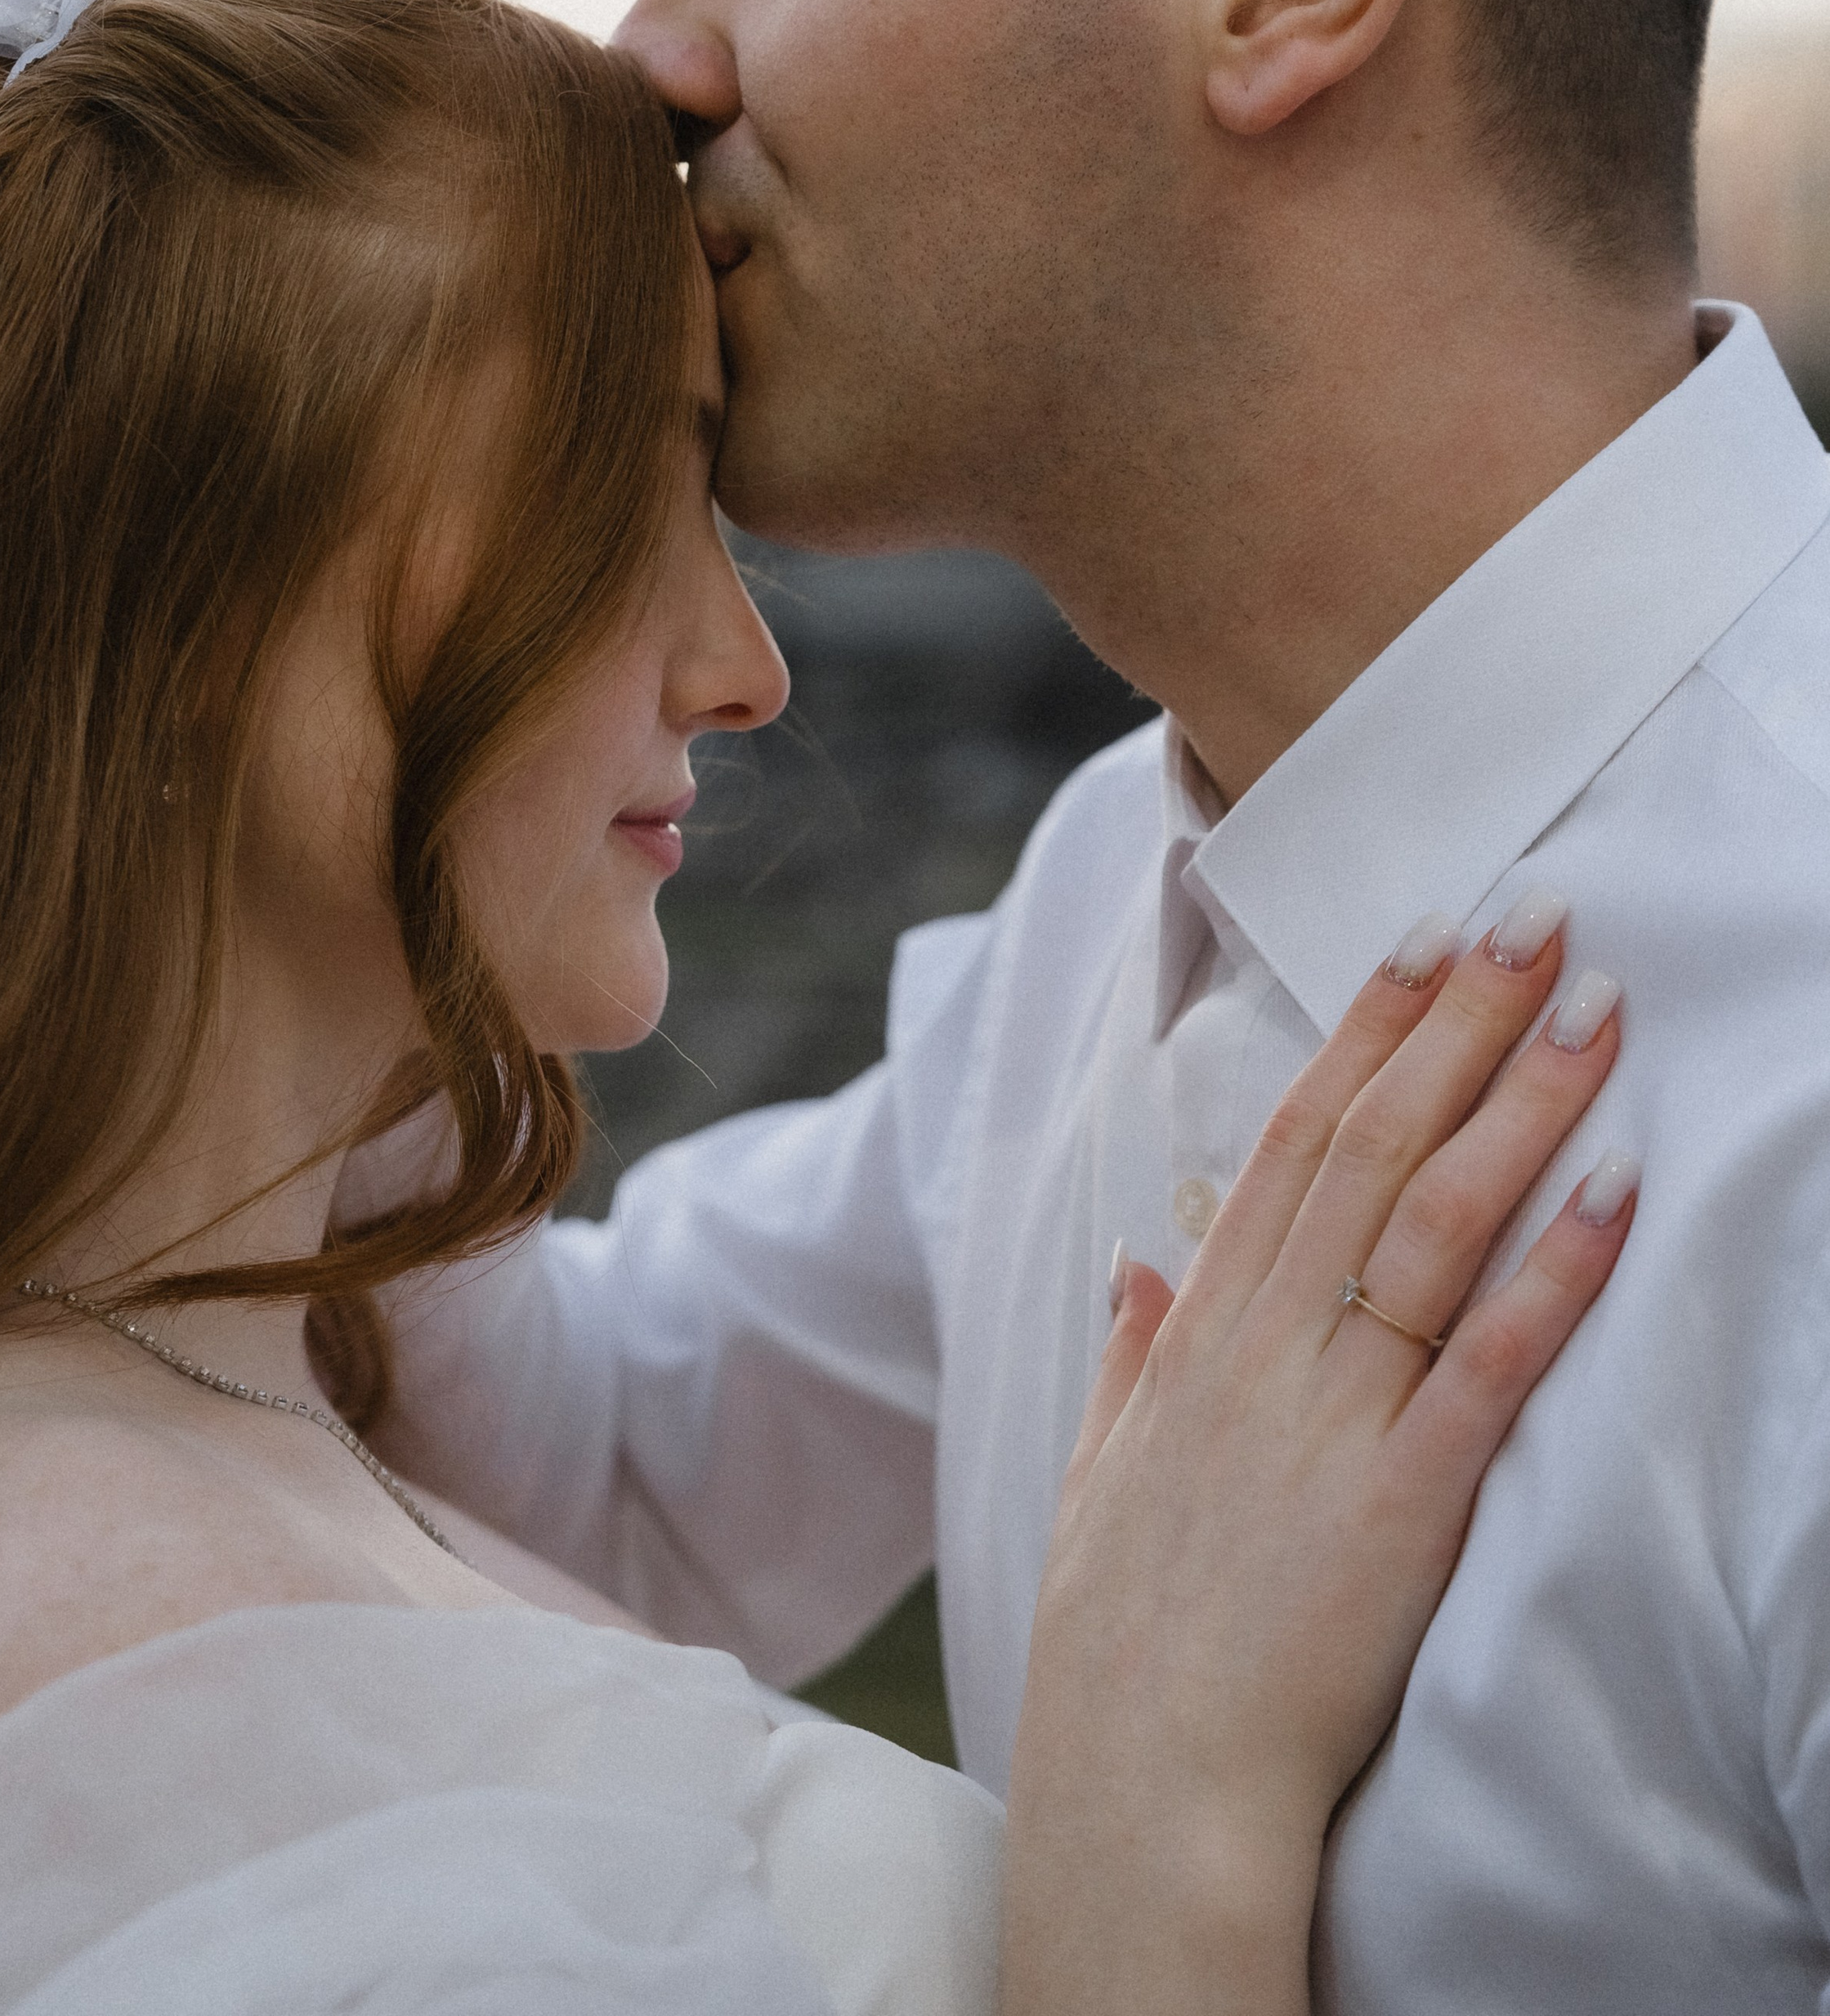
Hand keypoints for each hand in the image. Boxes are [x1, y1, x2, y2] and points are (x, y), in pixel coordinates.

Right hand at [999, 907, 1630, 2015]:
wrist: (1142, 1791)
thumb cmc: (1124, 1642)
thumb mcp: (1098, 1476)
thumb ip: (1126, 1359)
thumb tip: (1142, 1264)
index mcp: (1202, 1333)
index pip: (1293, 1141)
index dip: (1364, 1033)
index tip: (1421, 940)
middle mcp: (1263, 1347)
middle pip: (1370, 1148)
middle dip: (1457, 1024)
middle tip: (1533, 921)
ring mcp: (1328, 1417)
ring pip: (1430, 1224)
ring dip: (1517, 1107)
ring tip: (1590, 1011)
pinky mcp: (1400, 1503)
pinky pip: (1486, 1366)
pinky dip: (1553, 1274)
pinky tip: (1613, 1192)